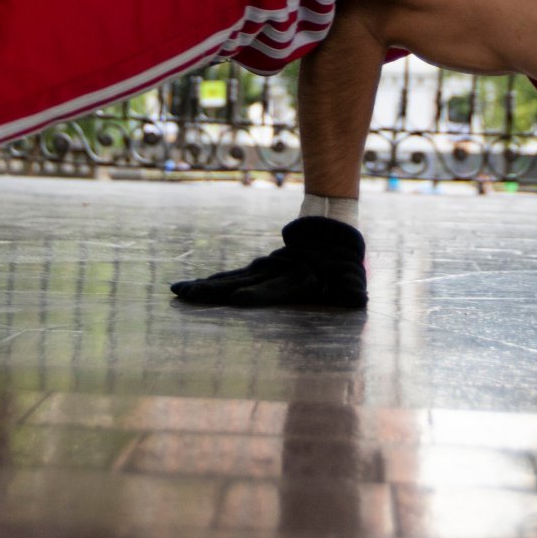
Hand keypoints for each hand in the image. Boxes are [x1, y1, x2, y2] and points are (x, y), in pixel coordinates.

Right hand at [170, 216, 366, 308]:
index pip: (275, 288)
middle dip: (214, 291)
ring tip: (178, 292)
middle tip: (188, 297)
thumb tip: (358, 297)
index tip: (238, 300)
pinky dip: (208, 284)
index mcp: (296, 278)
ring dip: (203, 287)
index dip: (258, 294)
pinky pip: (228, 278)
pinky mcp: (254, 271)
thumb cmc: (342, 269)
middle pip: (240, 283)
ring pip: (228, 279)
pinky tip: (188, 289)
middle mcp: (273, 272)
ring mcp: (261, 270)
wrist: (327, 237)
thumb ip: (351, 291)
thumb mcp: (350, 281)